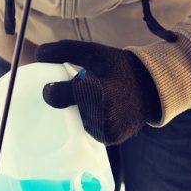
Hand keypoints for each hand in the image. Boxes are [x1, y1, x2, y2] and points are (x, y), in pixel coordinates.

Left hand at [36, 40, 161, 144]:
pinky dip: (92, 123)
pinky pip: (91, 132)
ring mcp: (106, 130)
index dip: (51, 91)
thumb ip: (65, 50)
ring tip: (95, 101)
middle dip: (69, 102)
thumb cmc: (118, 68)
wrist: (152, 89)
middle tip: (81, 92)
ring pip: (78, 123)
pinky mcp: (111, 139)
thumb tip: (38, 54)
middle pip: (67, 111)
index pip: (57, 96)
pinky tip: (102, 112)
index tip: (51, 88)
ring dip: (81, 113)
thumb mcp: (94, 53)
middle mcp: (101, 114)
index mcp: (95, 90)